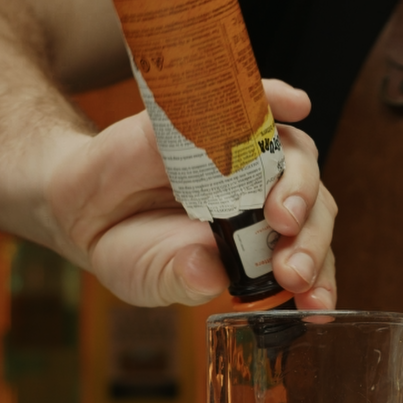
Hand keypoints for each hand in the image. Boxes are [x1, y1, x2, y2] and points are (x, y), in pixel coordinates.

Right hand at [45, 79, 336, 308]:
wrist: (82, 205)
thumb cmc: (131, 248)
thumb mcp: (154, 278)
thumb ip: (184, 279)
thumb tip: (208, 274)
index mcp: (264, 247)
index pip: (309, 259)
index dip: (320, 280)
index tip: (315, 304)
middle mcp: (265, 200)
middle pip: (314, 210)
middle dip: (310, 242)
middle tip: (290, 270)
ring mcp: (243, 158)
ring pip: (296, 160)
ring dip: (299, 186)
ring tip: (280, 215)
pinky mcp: (214, 120)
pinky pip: (255, 103)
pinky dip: (276, 99)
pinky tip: (292, 103)